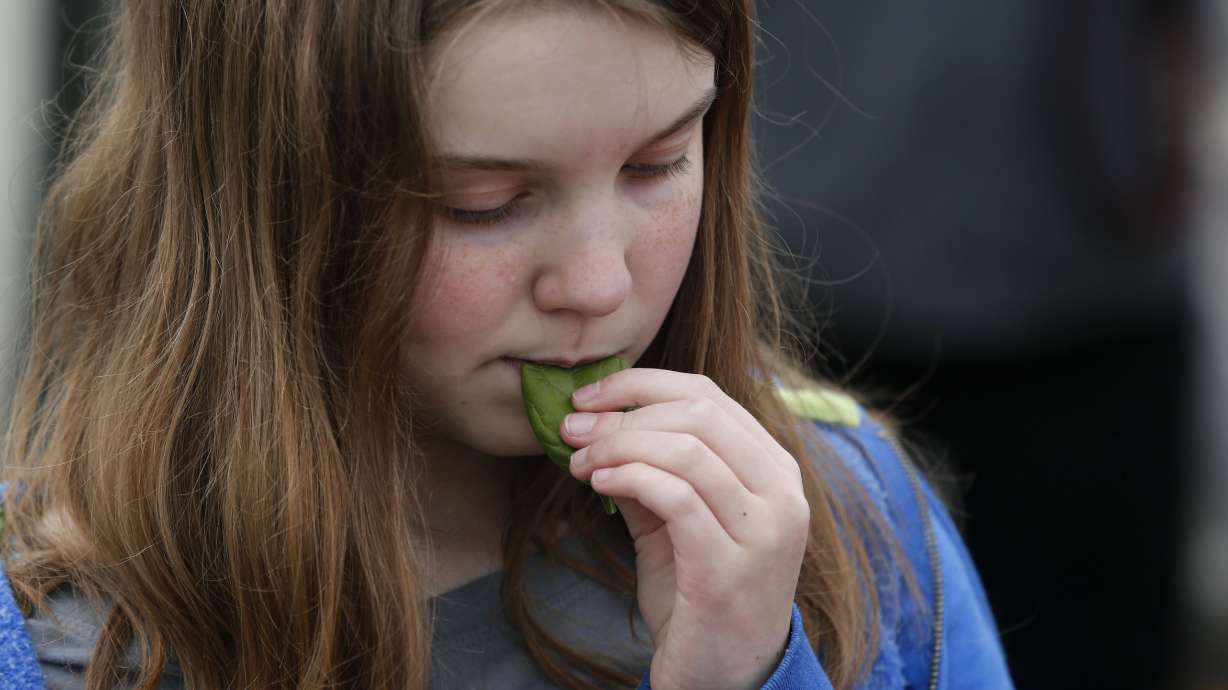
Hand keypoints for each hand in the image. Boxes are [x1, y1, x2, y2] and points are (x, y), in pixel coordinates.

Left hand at [562, 369, 809, 689]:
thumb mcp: (676, 522)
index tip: (589, 396)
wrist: (722, 679)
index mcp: (774, 470)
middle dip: (623, 413)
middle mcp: (781, 494)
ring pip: (686, 451)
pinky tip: (598, 485)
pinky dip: (629, 478)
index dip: (642, 384)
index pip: (709, 394)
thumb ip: (652, 470)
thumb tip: (595, 423)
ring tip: (579, 461)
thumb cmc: (698, 596)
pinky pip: (677, 498)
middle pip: (699, 413)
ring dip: (618, 446)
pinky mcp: (730, 568)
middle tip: (572, 429)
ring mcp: (764, 532)